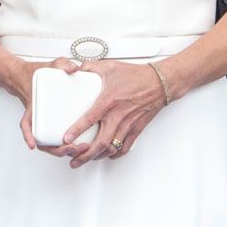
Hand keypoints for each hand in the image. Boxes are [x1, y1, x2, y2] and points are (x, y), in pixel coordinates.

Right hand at [17, 57, 76, 154]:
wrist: (30, 76)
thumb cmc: (39, 73)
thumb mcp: (53, 64)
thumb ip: (63, 64)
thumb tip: (74, 69)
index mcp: (33, 107)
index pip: (26, 123)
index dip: (29, 135)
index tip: (33, 144)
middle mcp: (37, 118)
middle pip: (43, 141)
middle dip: (58, 148)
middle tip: (73, 146)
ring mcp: (45, 122)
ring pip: (51, 144)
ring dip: (63, 151)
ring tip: (79, 148)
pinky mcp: (54, 123)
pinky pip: (56, 139)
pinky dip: (64, 147)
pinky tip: (77, 150)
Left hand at [48, 59, 167, 168]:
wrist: (160, 82)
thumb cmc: (137, 75)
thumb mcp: (110, 66)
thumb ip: (90, 67)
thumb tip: (75, 68)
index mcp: (109, 101)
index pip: (90, 118)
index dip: (77, 130)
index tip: (66, 138)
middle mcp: (118, 116)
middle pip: (101, 142)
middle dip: (85, 154)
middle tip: (74, 160)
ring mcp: (128, 124)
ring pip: (112, 148)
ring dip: (98, 156)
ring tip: (87, 159)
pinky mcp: (136, 129)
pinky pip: (125, 147)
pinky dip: (115, 154)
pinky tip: (108, 155)